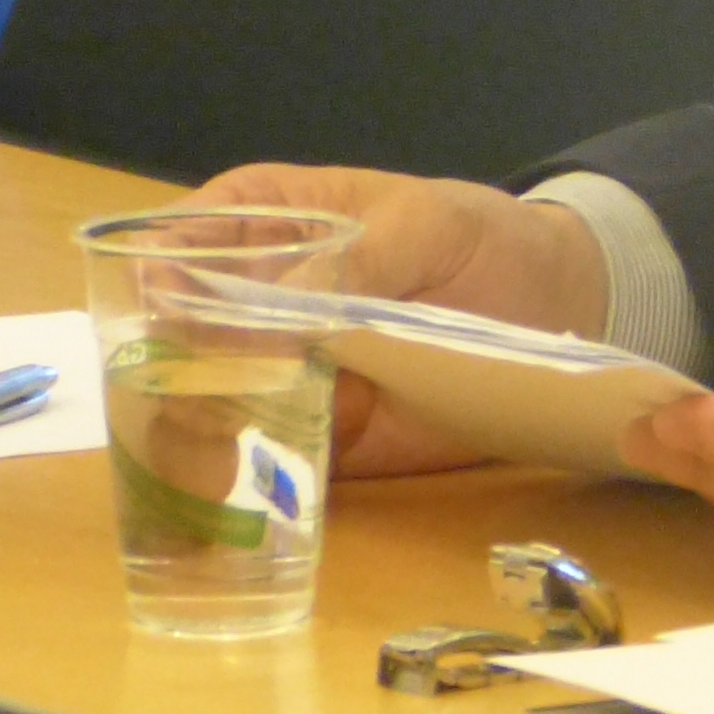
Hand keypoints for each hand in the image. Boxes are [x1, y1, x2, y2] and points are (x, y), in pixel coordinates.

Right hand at [188, 163, 611, 473]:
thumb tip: (279, 298)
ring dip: (193, 434)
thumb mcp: (426, 224)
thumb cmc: (479, 236)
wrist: (555, 303)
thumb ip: (358, 257)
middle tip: (194, 396)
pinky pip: (261, 462)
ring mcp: (275, 373)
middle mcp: (249, 301)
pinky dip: (246, 481)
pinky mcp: (312, 435)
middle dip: (165, 370)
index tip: (168, 312)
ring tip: (216, 453)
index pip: (174, 241)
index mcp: (262, 221)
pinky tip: (243, 493)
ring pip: (195, 407)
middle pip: (167, 337)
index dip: (158, 276)